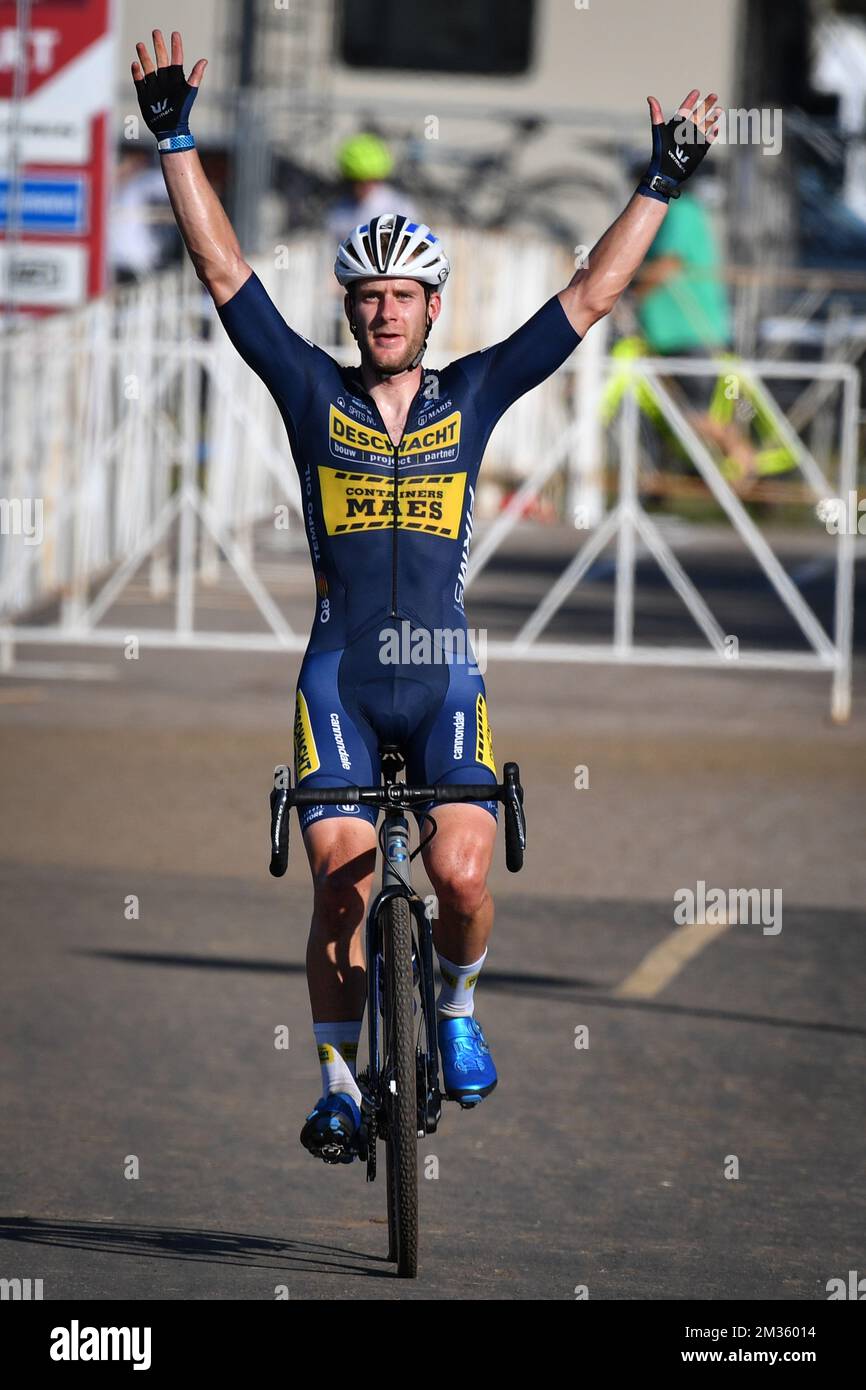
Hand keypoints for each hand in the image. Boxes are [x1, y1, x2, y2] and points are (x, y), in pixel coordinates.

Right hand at [132, 29, 206, 147]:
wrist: (169, 129)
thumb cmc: (182, 112)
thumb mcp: (189, 92)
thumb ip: (195, 77)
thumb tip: (204, 61)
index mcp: (176, 79)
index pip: (176, 59)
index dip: (176, 47)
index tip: (175, 34)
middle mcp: (164, 81)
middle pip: (161, 59)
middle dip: (158, 46)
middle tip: (156, 32)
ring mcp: (154, 87)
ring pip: (148, 67)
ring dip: (144, 56)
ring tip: (140, 44)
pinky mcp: (144, 94)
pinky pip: (139, 80)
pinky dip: (136, 72)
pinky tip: (134, 64)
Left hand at [639, 90, 721, 202]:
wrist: (666, 172)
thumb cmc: (660, 152)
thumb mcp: (659, 131)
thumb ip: (656, 114)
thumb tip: (650, 98)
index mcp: (677, 126)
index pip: (685, 110)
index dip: (690, 101)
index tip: (696, 92)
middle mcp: (686, 132)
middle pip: (698, 115)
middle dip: (706, 105)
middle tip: (713, 95)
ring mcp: (694, 141)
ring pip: (705, 126)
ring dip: (712, 117)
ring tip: (719, 109)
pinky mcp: (699, 151)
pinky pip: (708, 141)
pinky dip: (713, 134)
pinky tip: (717, 127)